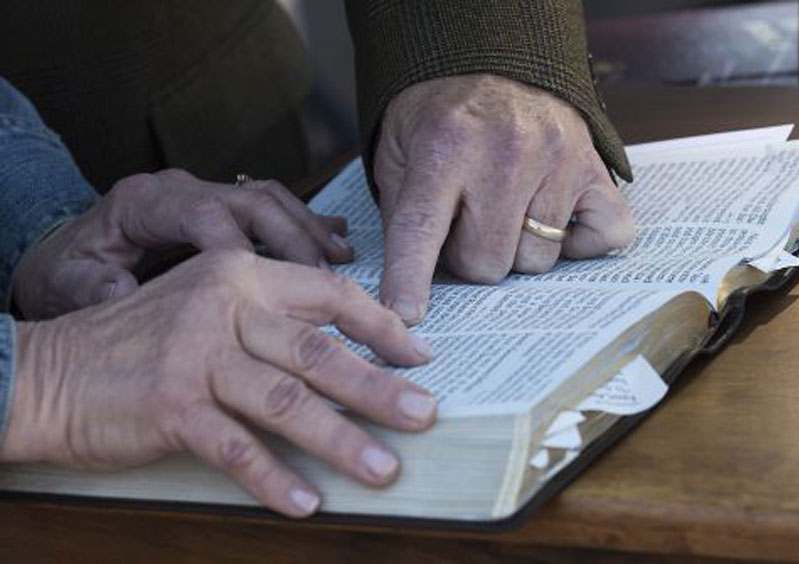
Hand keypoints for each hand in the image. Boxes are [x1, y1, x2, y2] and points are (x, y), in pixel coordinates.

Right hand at [1, 250, 435, 516]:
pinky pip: (237, 448)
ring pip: (286, 401)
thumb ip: (271, 321)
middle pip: (317, 352)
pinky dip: (275, 479)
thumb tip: (346, 356)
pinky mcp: (171, 406)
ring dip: (341, 439)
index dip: (380, 327)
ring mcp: (195, 355)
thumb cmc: (141, 340)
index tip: (419, 356)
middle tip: (424, 415)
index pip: (329, 294)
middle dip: (378, 387)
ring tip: (385, 468)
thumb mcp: (207, 306)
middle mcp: (222, 306)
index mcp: (240, 274)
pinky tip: (308, 502)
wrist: (53, 371)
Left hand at [13, 169, 352, 319]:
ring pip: (271, 200)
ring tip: (342, 257)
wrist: (75, 259)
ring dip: (309, 228)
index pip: (202, 212)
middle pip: (250, 199)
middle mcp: (183, 190)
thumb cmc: (72, 273)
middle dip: (293, 235)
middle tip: (325, 273)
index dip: (236, 246)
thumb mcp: (67, 283)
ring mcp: (208, 196)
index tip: (261, 285)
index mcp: (145, 201)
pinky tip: (337, 243)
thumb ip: (91, 287)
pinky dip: (307, 226)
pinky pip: (274, 210)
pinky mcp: (225, 211)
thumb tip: (122, 292)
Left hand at [374, 74, 634, 323]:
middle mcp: (508, 152)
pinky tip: (551, 216)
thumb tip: (406, 291)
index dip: (410, 279)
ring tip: (505, 212)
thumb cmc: (442, 117)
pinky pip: (604, 239)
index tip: (405, 317)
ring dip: (516, 249)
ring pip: (536, 261)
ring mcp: (559, 159)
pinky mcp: (596, 168)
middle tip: (466, 224)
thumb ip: (402, 215)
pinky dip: (579, 242)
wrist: (494, 59)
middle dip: (469, 258)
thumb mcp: (399, 152)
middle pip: (487, 263)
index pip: (422, 229)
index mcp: (446, 146)